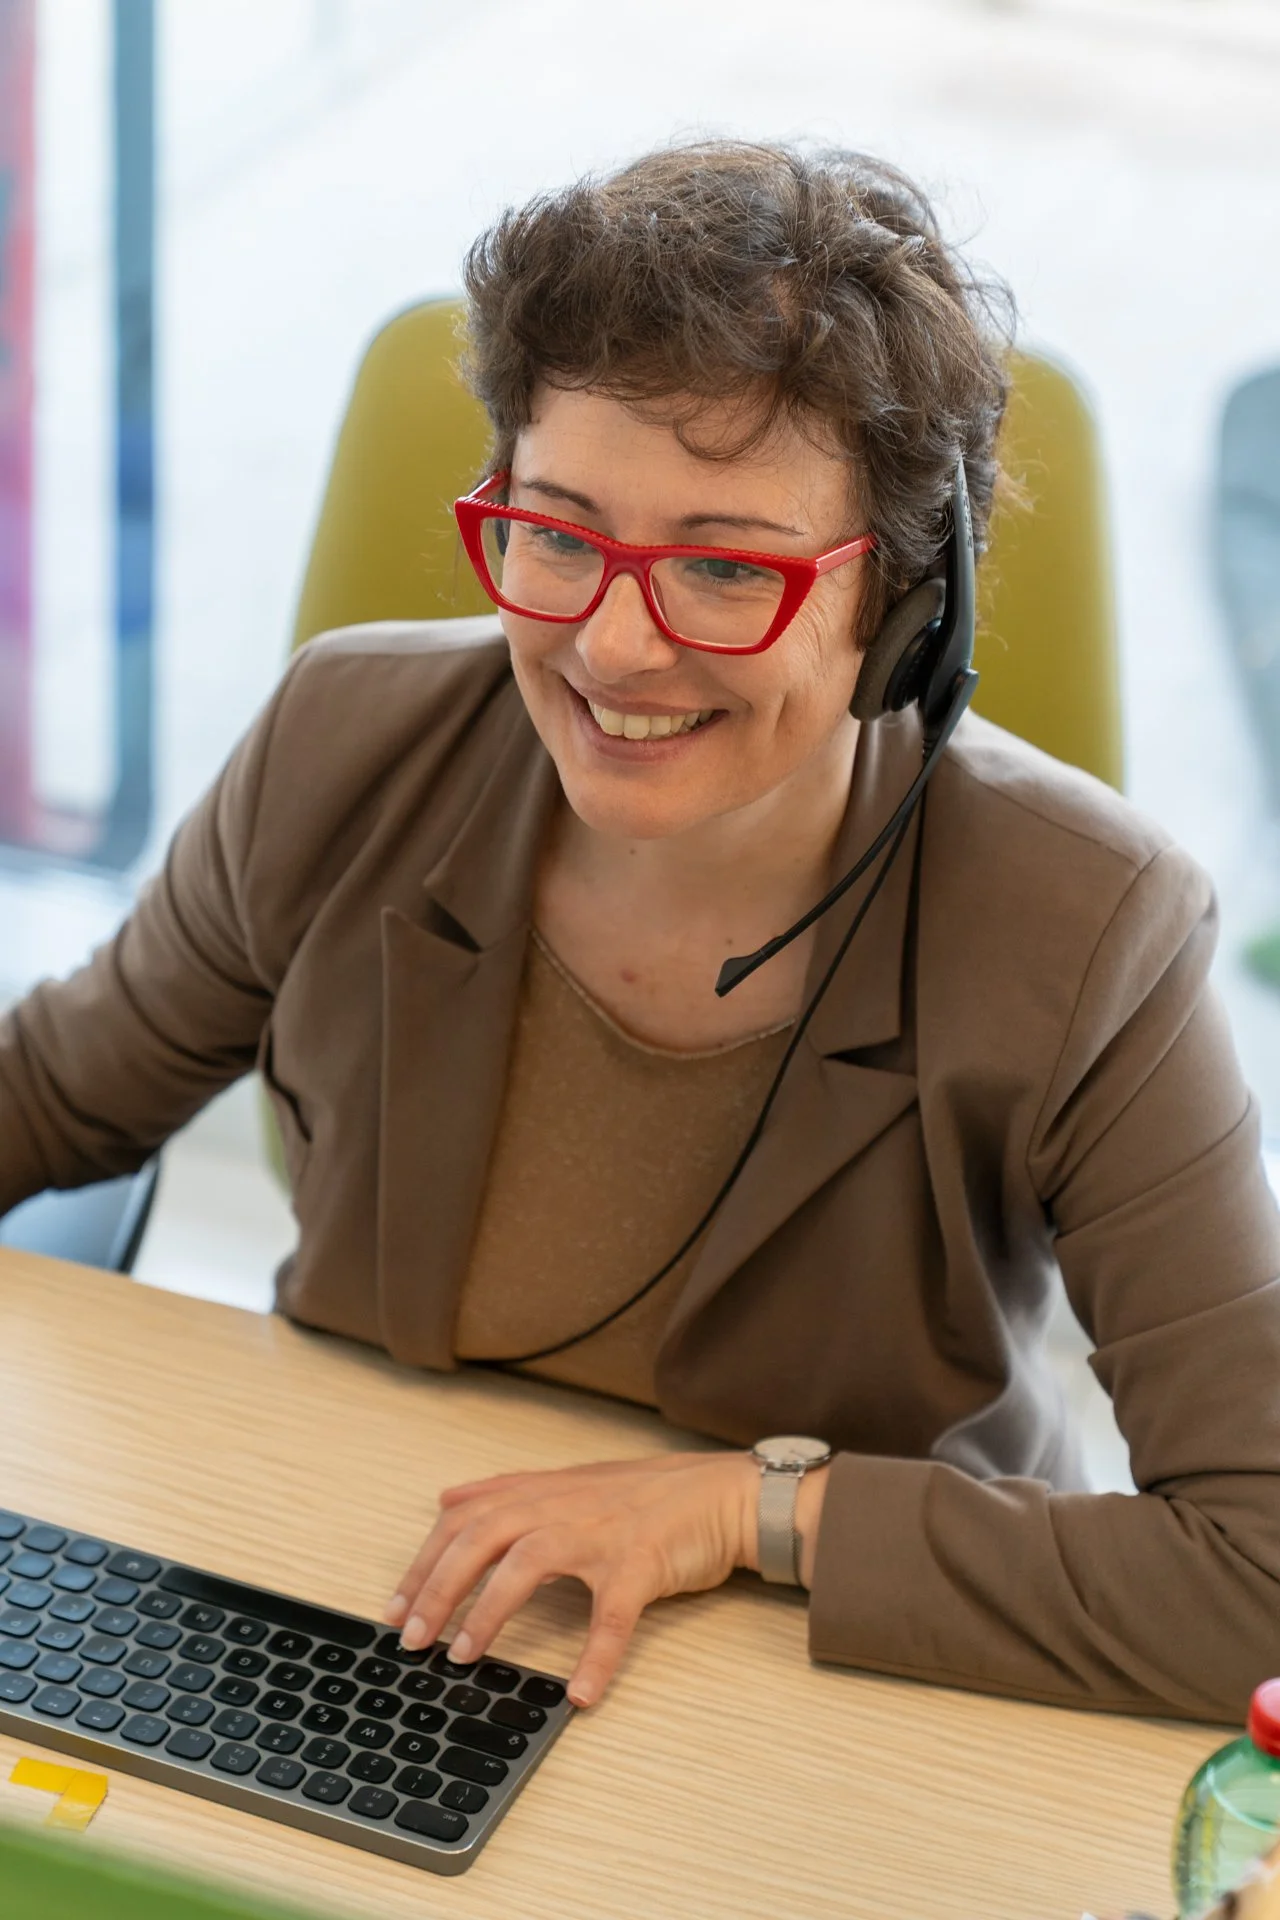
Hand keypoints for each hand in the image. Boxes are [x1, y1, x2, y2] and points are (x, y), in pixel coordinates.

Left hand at [384, 1451, 758, 1707]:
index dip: (424, 1562)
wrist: (720, 1493)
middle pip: (483, 1536)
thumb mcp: (571, 1482)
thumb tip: (446, 1497)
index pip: (465, 1519)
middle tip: (414, 1638)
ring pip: (530, 1563)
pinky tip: (580, 1693)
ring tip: (466, 1656)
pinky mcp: (642, 1564)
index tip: (394, 1608)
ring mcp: (602, 1533)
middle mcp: (564, 1506)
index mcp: (543, 1493)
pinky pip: (614, 1614)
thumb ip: (509, 1490)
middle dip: (439, 1587)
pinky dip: (596, 1655)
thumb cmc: (647, 1496)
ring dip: (491, 1610)